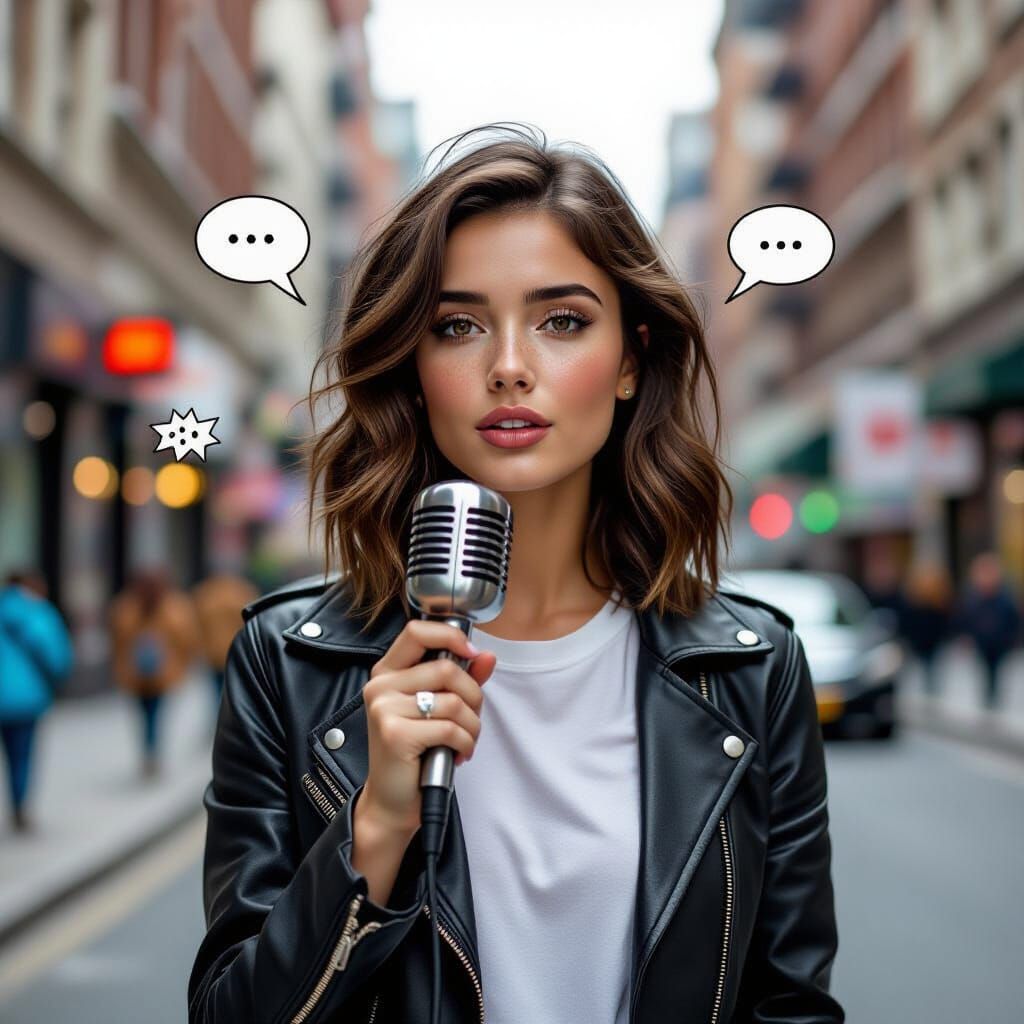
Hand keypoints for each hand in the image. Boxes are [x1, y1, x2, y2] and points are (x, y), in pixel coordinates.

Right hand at [360, 620, 495, 834]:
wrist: (392, 801)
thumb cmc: (416, 752)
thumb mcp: (439, 709)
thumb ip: (462, 679)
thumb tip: (486, 656)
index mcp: (388, 672)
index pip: (417, 631)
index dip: (450, 636)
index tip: (471, 654)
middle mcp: (381, 686)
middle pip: (447, 668)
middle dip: (473, 696)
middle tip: (470, 719)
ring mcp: (384, 709)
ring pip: (454, 701)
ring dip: (472, 726)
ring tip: (464, 741)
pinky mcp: (395, 734)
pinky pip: (450, 728)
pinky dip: (465, 743)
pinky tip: (457, 753)